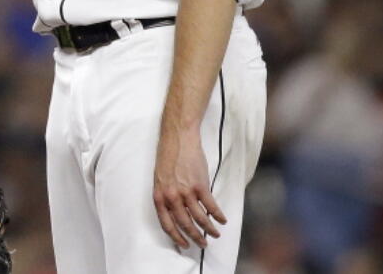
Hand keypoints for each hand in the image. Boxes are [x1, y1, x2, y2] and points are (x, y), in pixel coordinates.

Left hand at [152, 128, 225, 250]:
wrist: (178, 138)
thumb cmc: (168, 156)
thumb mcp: (161, 179)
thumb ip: (167, 196)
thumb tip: (176, 212)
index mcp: (159, 197)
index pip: (167, 224)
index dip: (176, 237)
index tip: (184, 245)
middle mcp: (171, 197)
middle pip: (184, 224)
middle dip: (195, 237)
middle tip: (203, 244)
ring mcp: (186, 192)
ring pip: (199, 219)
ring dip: (209, 229)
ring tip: (215, 234)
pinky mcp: (200, 185)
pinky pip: (211, 206)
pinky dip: (218, 215)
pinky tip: (222, 220)